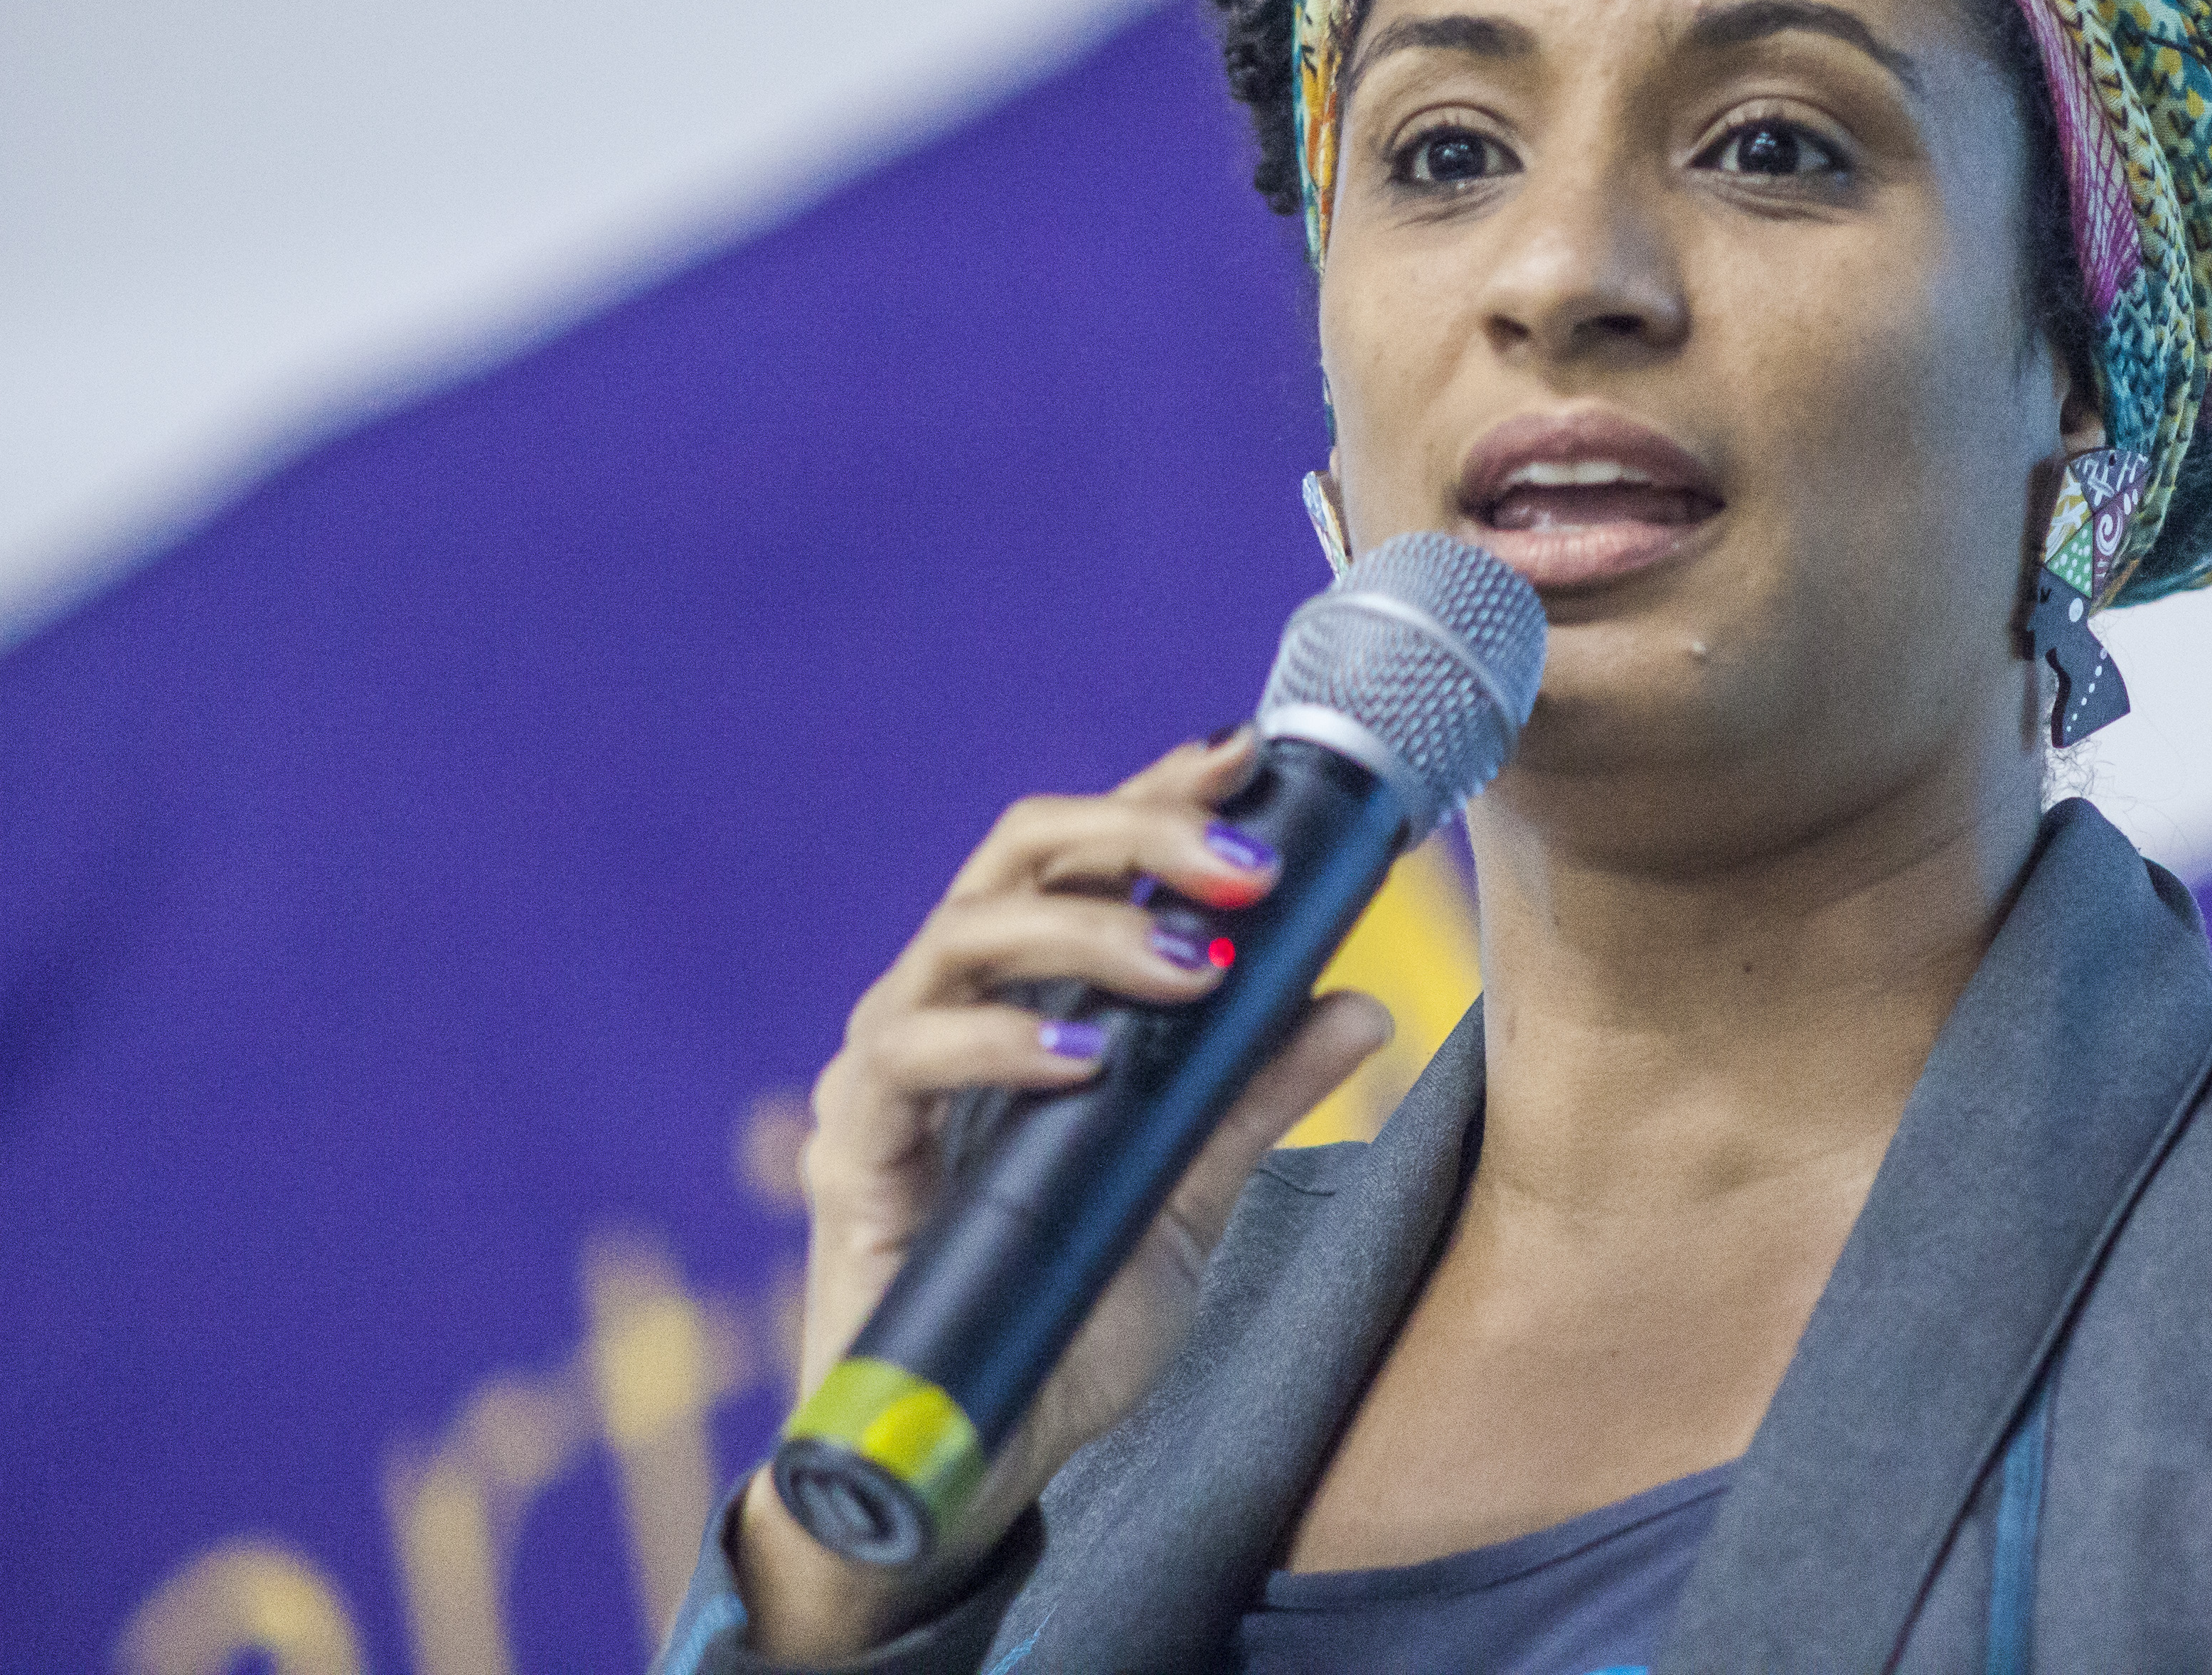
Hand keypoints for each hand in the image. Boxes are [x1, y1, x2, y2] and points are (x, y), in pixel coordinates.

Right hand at [733, 727, 1393, 1662]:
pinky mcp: (848, 1148)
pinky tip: (1083, 1060)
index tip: (1250, 754)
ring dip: (1089, 931)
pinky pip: (906, 1057)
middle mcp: (948, 1002)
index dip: (1158, 792)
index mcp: (1026, 996)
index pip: (1085, 852)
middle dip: (1140, 834)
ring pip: (967, 932)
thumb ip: (1254, 1099)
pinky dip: (998, 1044)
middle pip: (1023, 856)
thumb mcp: (1189, 1200)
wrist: (973, 1456)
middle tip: (1249, 866)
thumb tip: (1362, 1003)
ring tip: (1193, 965)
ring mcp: (889, 1068)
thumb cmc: (1067, 1314)